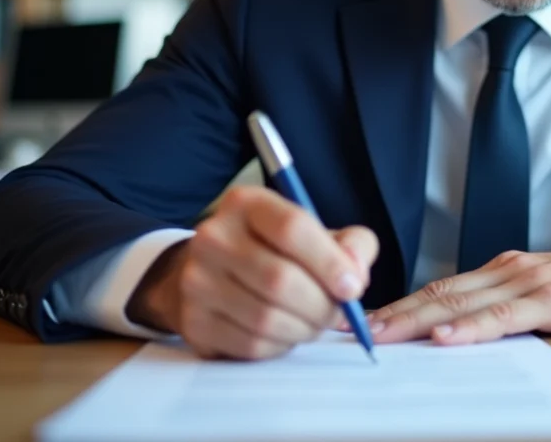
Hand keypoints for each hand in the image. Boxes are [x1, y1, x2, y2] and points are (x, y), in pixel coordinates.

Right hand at [126, 186, 377, 359]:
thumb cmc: (277, 252)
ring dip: (303, 328)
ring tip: (313, 323)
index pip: (292, 229)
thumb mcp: (317, 234)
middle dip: (321, 305)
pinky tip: (286, 333)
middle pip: (280, 279)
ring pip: (266, 318)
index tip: (353, 287)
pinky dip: (280, 345)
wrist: (214, 274)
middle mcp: (213, 237)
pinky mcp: (194, 322)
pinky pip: (250, 344)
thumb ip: (352, 244)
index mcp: (247, 204)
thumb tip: (356, 274)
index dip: (330, 262)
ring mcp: (196, 280)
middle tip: (336, 313)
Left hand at [369, 241, 550, 345]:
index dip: (399, 305)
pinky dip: (471, 328)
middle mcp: (507, 270)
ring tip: (379, 334)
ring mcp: (528, 282)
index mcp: (502, 271)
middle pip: (438, 293)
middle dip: (391, 312)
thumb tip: (465, 332)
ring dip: (416, 320)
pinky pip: (504, 316)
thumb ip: (508, 308)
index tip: (362, 321)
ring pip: (461, 302)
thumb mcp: (545, 294)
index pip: (440, 290)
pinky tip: (446, 338)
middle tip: (350, 329)